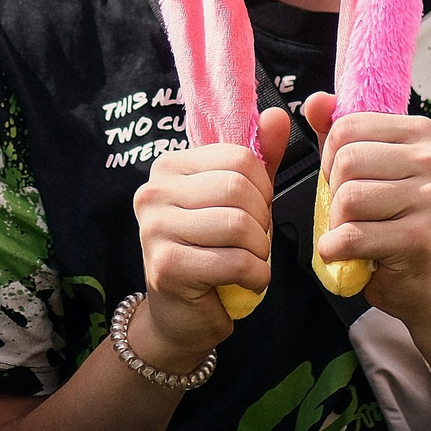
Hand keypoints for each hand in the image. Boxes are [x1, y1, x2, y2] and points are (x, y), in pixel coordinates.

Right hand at [127, 109, 288, 374]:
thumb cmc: (212, 252)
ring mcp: (154, 229)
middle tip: (251, 243)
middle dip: (261, 222)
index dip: (262, 188)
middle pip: (239, 190)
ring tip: (247, 262)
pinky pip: (236, 262)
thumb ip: (259, 160)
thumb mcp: (238, 200)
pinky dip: (255, 276)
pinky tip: (244, 282)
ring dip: (260, 252)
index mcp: (169, 167)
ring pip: (240, 226)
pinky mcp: (166, 267)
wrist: (181, 316)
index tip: (254, 212)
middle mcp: (153, 192)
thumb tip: (277, 115)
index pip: (240, 158)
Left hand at [300, 93, 430, 323]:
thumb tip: (317, 102)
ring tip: (358, 233)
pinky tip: (348, 255)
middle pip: (346, 161)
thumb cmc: (389, 220)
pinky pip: (351, 236)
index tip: (349, 181)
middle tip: (354, 214)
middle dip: (334, 193)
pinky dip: (336, 249)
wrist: (422, 280)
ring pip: (347, 198)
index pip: (347, 127)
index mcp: (421, 134)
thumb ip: (337, 133)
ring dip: (337, 224)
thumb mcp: (363, 169)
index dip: (331, 158)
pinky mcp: (420, 239)